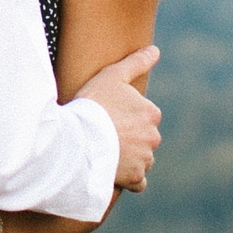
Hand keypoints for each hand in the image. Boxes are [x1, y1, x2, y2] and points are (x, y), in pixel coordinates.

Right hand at [77, 44, 161, 190]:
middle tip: (104, 135)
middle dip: (130, 138)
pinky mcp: (134, 178)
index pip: (145, 116)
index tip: (108, 117)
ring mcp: (145, 159)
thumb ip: (136, 62)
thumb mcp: (112, 76)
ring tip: (105, 152)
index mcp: (152, 113)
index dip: (126, 116)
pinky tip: (116, 173)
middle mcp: (153, 137)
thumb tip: (156, 50)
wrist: (77, 139)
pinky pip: (139, 182)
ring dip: (130, 157)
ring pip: (142, 159)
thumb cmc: (92, 105)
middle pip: (145, 138)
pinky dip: (130, 179)